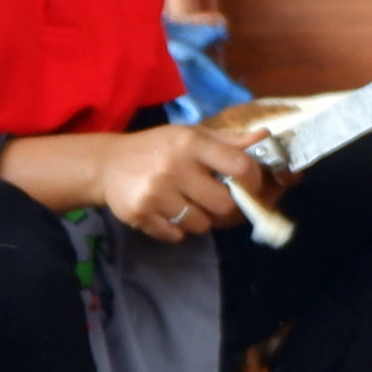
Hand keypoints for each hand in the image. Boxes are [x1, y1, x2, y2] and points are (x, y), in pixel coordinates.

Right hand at [91, 125, 258, 242]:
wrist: (107, 164)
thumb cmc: (157, 148)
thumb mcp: (191, 135)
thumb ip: (228, 140)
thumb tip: (264, 137)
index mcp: (191, 143)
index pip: (240, 167)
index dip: (252, 182)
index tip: (247, 186)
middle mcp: (174, 167)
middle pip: (224, 204)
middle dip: (225, 207)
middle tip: (215, 201)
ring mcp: (156, 193)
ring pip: (201, 225)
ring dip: (200, 220)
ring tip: (187, 205)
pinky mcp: (141, 215)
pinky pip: (177, 235)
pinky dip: (177, 229)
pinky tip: (168, 213)